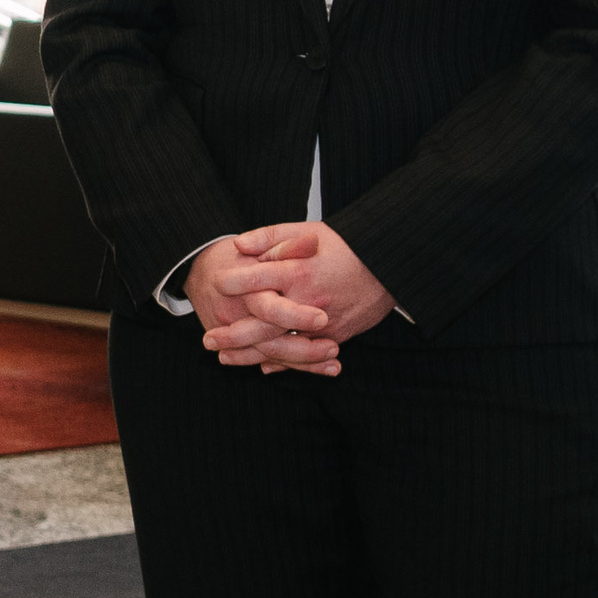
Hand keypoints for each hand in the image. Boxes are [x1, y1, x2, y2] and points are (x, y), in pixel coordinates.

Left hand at [187, 221, 391, 374]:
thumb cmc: (345, 246)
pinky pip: (307, 354)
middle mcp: (308, 299)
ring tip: (225, 358)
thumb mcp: (307, 232)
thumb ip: (270, 237)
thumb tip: (239, 245)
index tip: (214, 284)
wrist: (390, 265)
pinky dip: (284, 363)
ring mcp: (324, 322)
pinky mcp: (338, 335)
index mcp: (298, 271)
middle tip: (207, 340)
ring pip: (282, 346)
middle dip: (233, 335)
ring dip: (251, 355)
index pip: (257, 279)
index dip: (233, 282)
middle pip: (264, 323)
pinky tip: (263, 366)